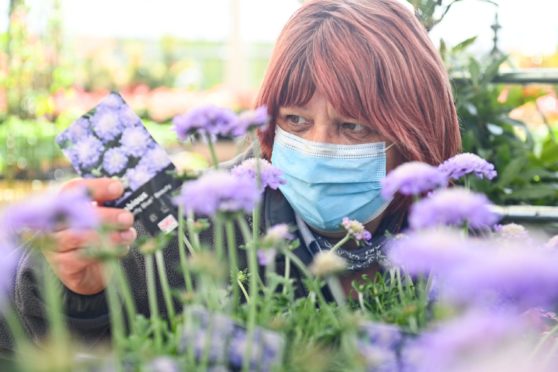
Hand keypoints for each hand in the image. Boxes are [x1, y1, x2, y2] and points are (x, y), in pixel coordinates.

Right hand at [44, 178, 136, 294]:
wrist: (87, 270)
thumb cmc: (96, 236)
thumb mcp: (102, 215)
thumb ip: (109, 203)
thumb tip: (124, 192)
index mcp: (63, 202)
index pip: (74, 189)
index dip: (96, 187)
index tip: (118, 188)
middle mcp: (53, 221)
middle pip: (76, 214)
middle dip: (107, 216)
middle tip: (127, 218)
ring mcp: (54, 243)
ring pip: (80, 237)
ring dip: (109, 235)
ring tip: (128, 235)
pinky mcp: (62, 264)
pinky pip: (82, 257)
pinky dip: (104, 252)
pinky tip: (121, 248)